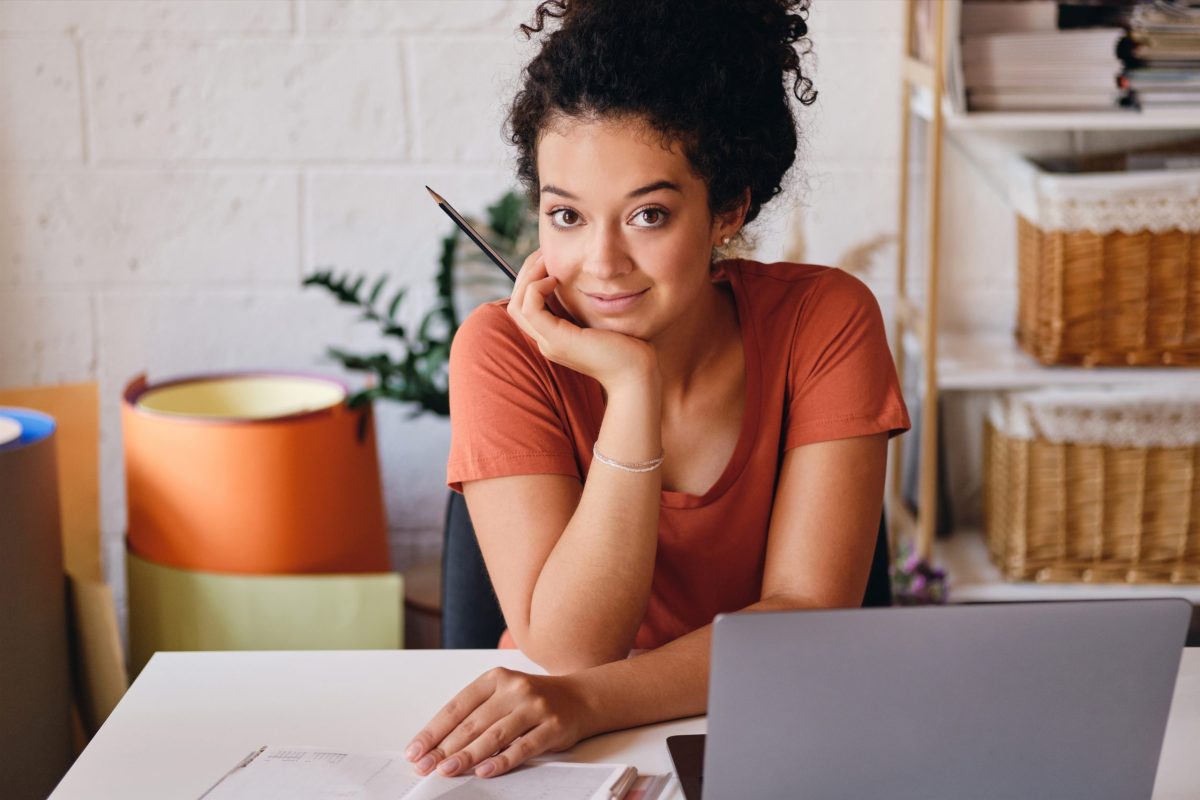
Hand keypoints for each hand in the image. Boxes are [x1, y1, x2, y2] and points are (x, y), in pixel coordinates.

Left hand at [404, 667, 594, 778]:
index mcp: (495, 678)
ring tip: (447, 770)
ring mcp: (535, 707)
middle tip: (426, 766)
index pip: (457, 706)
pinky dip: (503, 761)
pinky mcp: (552, 726)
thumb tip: (439, 744)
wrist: (581, 697)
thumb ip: (476, 714)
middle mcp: (514, 689)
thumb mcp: (503, 696)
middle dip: (445, 748)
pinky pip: (524, 746)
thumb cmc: (533, 700)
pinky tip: (486, 771)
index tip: (415, 750)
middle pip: (473, 722)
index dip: (434, 730)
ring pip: (495, 735)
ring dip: (468, 755)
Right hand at [507, 249, 658, 392]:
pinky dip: (536, 288)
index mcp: (554, 336)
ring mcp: (549, 342)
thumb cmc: (628, 347)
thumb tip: (583, 277)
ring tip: (545, 259)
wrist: (636, 373)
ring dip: (528, 276)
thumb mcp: (601, 318)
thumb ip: (588, 304)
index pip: (527, 304)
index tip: (548, 258)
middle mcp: (546, 341)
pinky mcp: (557, 340)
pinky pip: (530, 308)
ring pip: (517, 304)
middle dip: (526, 273)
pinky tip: (555, 278)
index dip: (532, 278)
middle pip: (516, 302)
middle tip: (542, 252)